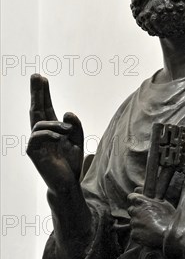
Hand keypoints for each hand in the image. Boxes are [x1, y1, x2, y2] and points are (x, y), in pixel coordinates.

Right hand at [27, 74, 83, 192]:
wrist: (67, 182)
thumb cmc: (70, 162)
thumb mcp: (78, 140)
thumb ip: (75, 126)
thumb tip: (67, 112)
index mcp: (51, 129)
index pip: (46, 107)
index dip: (43, 93)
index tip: (41, 78)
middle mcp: (41, 134)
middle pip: (36, 109)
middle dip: (37, 92)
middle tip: (36, 75)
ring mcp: (36, 143)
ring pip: (38, 123)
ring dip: (54, 124)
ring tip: (67, 131)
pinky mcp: (33, 152)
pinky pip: (36, 137)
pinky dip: (49, 134)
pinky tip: (60, 138)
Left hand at [127, 192, 174, 247]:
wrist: (170, 234)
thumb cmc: (168, 217)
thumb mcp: (162, 202)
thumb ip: (148, 194)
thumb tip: (137, 187)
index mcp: (141, 201)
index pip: (131, 197)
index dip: (136, 201)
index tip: (140, 204)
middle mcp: (135, 211)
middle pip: (131, 210)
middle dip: (137, 213)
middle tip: (148, 217)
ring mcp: (134, 223)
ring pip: (133, 222)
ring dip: (139, 223)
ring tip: (150, 227)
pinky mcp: (134, 235)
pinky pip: (134, 233)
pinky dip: (139, 234)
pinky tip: (149, 235)